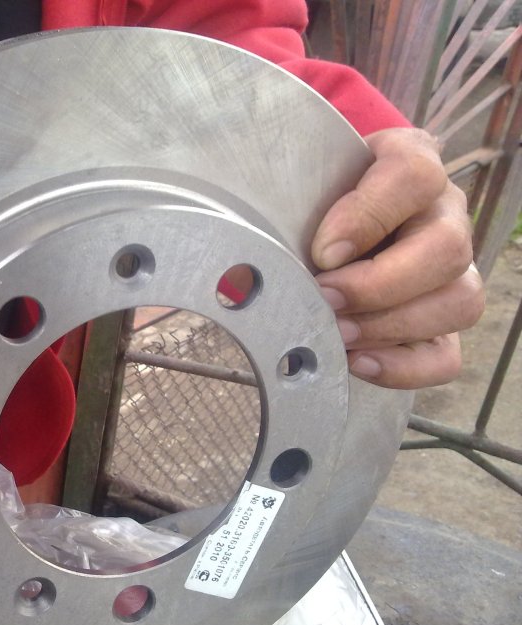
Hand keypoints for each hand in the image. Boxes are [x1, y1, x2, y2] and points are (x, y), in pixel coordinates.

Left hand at [312, 127, 484, 388]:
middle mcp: (443, 214)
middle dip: (378, 284)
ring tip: (337, 334)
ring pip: (459, 301)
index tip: (322, 251)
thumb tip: (259, 247)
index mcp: (411, 164)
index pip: (415, 175)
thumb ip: (293, 198)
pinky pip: (446, 355)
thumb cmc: (311, 196)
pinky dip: (403, 367)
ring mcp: (452, 270)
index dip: (369, 215)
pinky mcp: (440, 320)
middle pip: (447, 248)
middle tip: (324, 298)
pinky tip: (357, 363)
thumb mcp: (302, 181)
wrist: (319, 216)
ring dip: (391, 325)